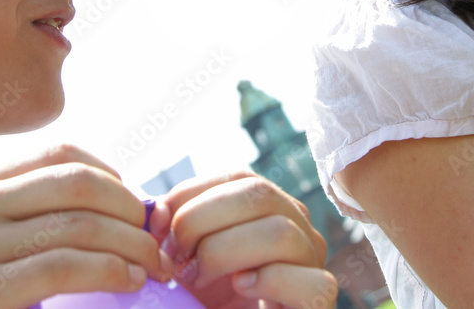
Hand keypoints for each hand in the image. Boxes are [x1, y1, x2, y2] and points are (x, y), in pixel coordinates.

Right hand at [0, 144, 170, 308]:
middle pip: (79, 183)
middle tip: (160, 240)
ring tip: (155, 267)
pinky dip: (111, 271)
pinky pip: (64, 266)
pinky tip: (130, 282)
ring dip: (134, 245)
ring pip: (80, 225)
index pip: (63, 153)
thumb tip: (137, 205)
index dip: (114, 177)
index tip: (140, 209)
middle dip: (132, 209)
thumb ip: (43, 217)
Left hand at [151, 171, 335, 308]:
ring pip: (281, 233)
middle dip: (201, 221)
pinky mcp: (319, 299)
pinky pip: (310, 281)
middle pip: (259, 195)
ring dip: (225, 253)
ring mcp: (313, 261)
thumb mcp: (188, 256)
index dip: (192, 194)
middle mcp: (298, 225)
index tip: (158, 226)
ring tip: (199, 277)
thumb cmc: (211, 298)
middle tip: (177, 256)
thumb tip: (155, 210)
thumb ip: (174, 229)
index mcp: (269, 206)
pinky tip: (241, 288)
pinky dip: (269, 281)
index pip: (239, 177)